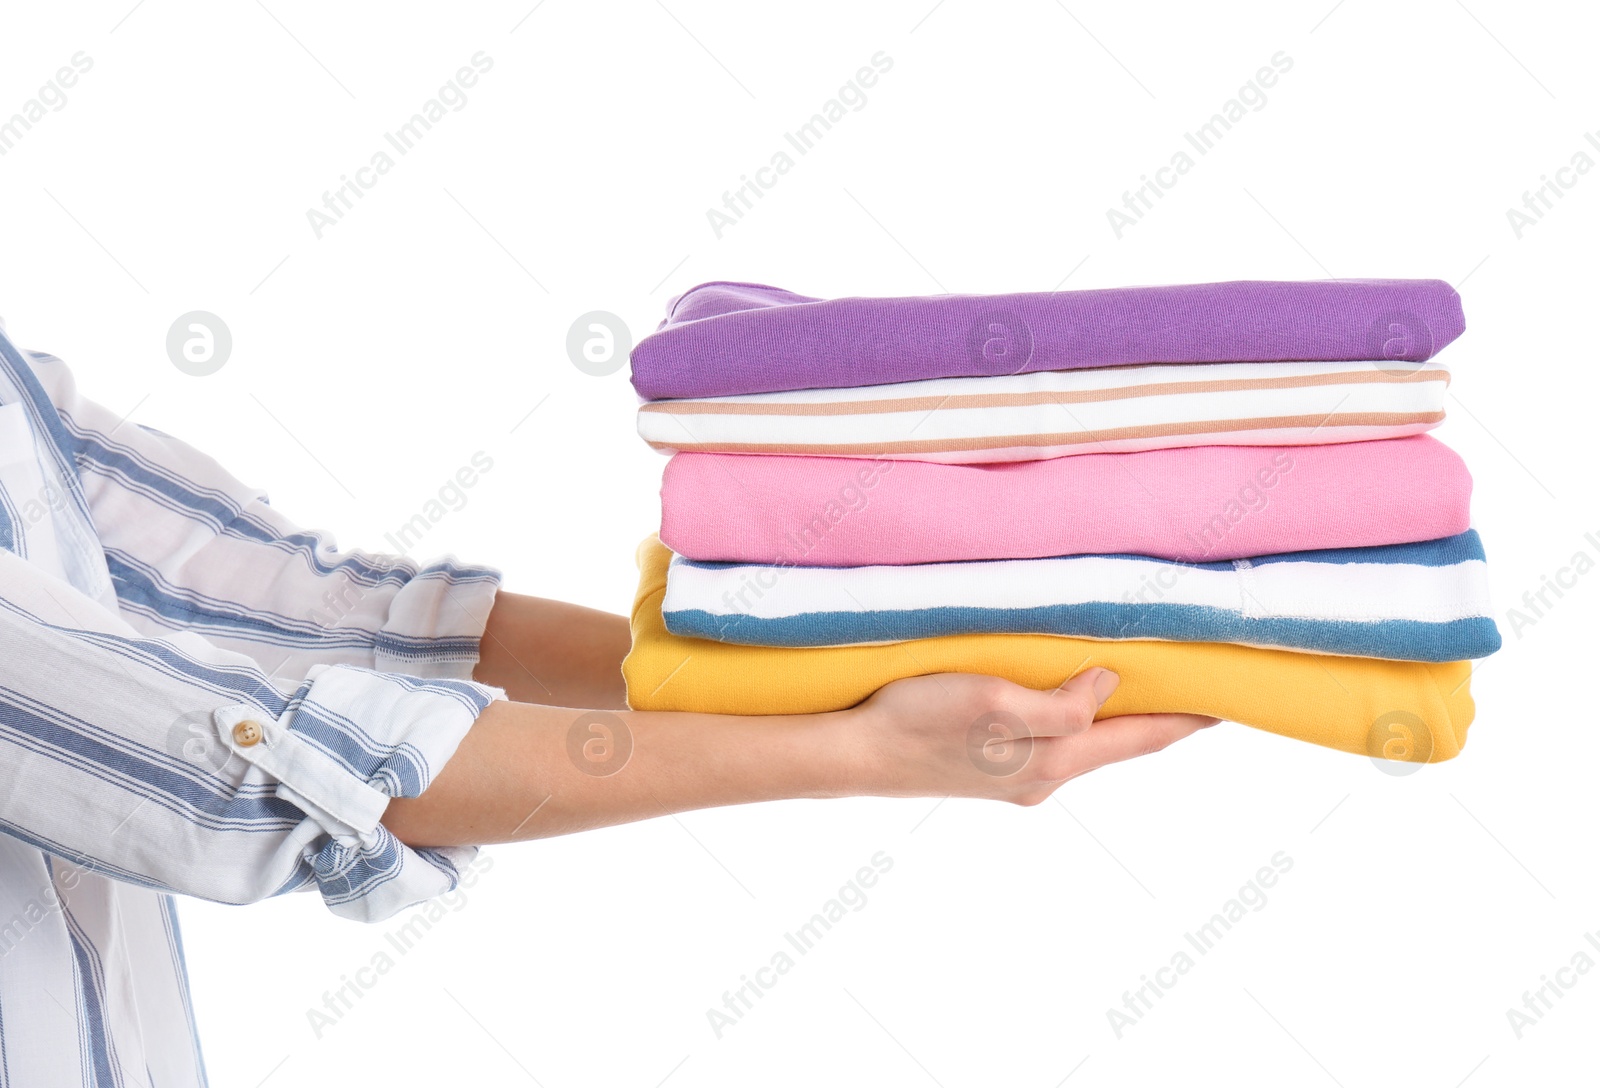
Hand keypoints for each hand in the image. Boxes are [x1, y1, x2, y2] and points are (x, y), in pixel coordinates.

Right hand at [847, 668, 1216, 805]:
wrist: (858, 754)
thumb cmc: (921, 720)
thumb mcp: (995, 701)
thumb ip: (1061, 705)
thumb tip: (1110, 688)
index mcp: (1052, 760)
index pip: (1139, 737)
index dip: (1187, 718)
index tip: (1229, 701)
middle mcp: (1044, 776)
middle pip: (1119, 744)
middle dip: (1161, 719)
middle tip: (1199, 688)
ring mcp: (1017, 777)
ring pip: (1086, 744)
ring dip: (1119, 719)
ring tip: (1147, 689)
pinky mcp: (993, 769)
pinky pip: (1055, 742)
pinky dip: (1079, 721)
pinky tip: (1073, 702)